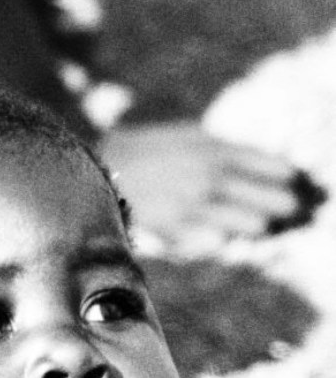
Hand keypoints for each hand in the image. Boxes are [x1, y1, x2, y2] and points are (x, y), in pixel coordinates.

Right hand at [101, 121, 315, 250]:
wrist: (90, 171)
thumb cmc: (138, 149)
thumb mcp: (183, 134)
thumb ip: (219, 146)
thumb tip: (256, 161)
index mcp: (215, 149)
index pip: (275, 167)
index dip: (284, 176)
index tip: (287, 180)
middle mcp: (211, 177)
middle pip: (275, 201)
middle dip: (279, 204)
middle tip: (277, 207)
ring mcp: (196, 206)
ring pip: (252, 226)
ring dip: (253, 224)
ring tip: (247, 223)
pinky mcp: (178, 229)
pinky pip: (216, 242)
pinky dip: (219, 239)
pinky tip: (213, 233)